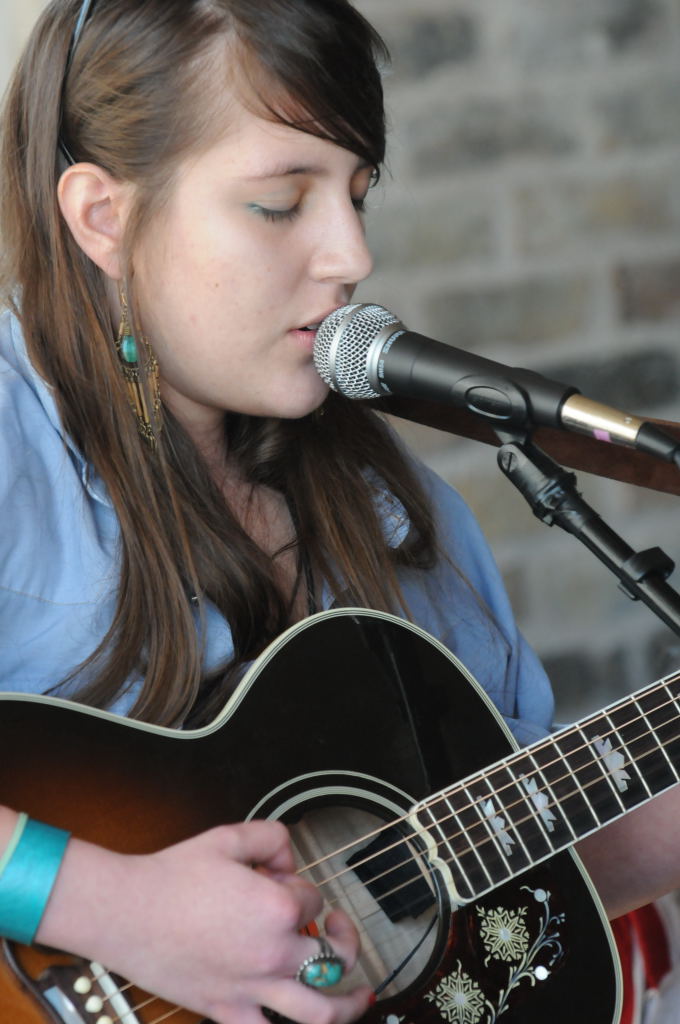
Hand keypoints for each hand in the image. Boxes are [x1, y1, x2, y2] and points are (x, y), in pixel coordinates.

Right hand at [37, 820, 373, 1023]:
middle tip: (337, 925)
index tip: (278, 879)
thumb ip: (271, 837)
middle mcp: (272, 952)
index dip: (298, 883)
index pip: (313, 896)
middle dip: (343, 935)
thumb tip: (289, 857)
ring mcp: (252, 988)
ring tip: (359, 994)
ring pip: (320, 1010)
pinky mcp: (227, 1010)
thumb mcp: (228, 837)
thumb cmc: (170, 877)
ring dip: (348, 1003)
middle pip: (333, 953)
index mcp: (275, 908)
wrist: (124, 911)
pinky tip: (301, 1019)